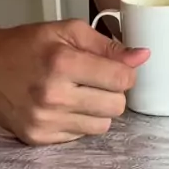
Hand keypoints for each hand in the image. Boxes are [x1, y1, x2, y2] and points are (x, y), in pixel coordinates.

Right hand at [0, 19, 149, 144]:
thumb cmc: (28, 44)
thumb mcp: (68, 30)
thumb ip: (107, 44)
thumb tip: (140, 56)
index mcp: (63, 63)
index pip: (120, 79)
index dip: (127, 72)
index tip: (120, 67)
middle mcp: (54, 96)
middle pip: (116, 106)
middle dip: (114, 91)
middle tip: (99, 78)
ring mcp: (45, 121)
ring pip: (102, 125)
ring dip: (99, 108)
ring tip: (82, 91)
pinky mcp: (38, 138)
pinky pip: (80, 136)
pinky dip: (80, 120)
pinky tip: (67, 103)